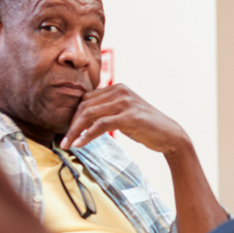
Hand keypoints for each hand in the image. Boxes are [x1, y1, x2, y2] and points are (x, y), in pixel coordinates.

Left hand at [61, 84, 187, 153]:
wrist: (170, 136)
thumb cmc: (147, 128)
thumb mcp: (125, 114)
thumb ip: (109, 111)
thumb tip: (86, 119)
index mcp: (118, 88)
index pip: (86, 99)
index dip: (73, 115)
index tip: (67, 131)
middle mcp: (120, 91)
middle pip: (84, 105)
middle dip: (70, 124)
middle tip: (62, 140)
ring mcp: (124, 102)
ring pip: (89, 114)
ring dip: (74, 131)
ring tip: (67, 144)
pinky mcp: (128, 116)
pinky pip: (100, 125)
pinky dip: (87, 135)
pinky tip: (80, 144)